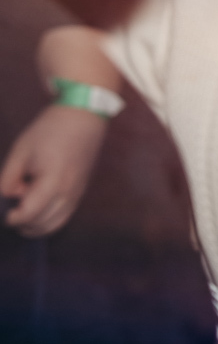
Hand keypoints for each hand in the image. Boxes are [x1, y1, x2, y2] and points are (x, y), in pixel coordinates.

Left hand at [1, 105, 108, 236]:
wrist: (83, 116)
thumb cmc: (49, 130)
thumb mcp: (20, 151)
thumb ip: (8, 179)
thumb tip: (8, 197)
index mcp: (52, 182)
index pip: (30, 214)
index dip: (13, 218)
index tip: (5, 213)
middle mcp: (68, 192)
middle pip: (43, 225)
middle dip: (23, 225)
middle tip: (12, 212)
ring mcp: (78, 193)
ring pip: (56, 225)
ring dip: (37, 226)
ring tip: (23, 214)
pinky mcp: (81, 190)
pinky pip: (65, 216)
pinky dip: (49, 221)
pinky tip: (39, 209)